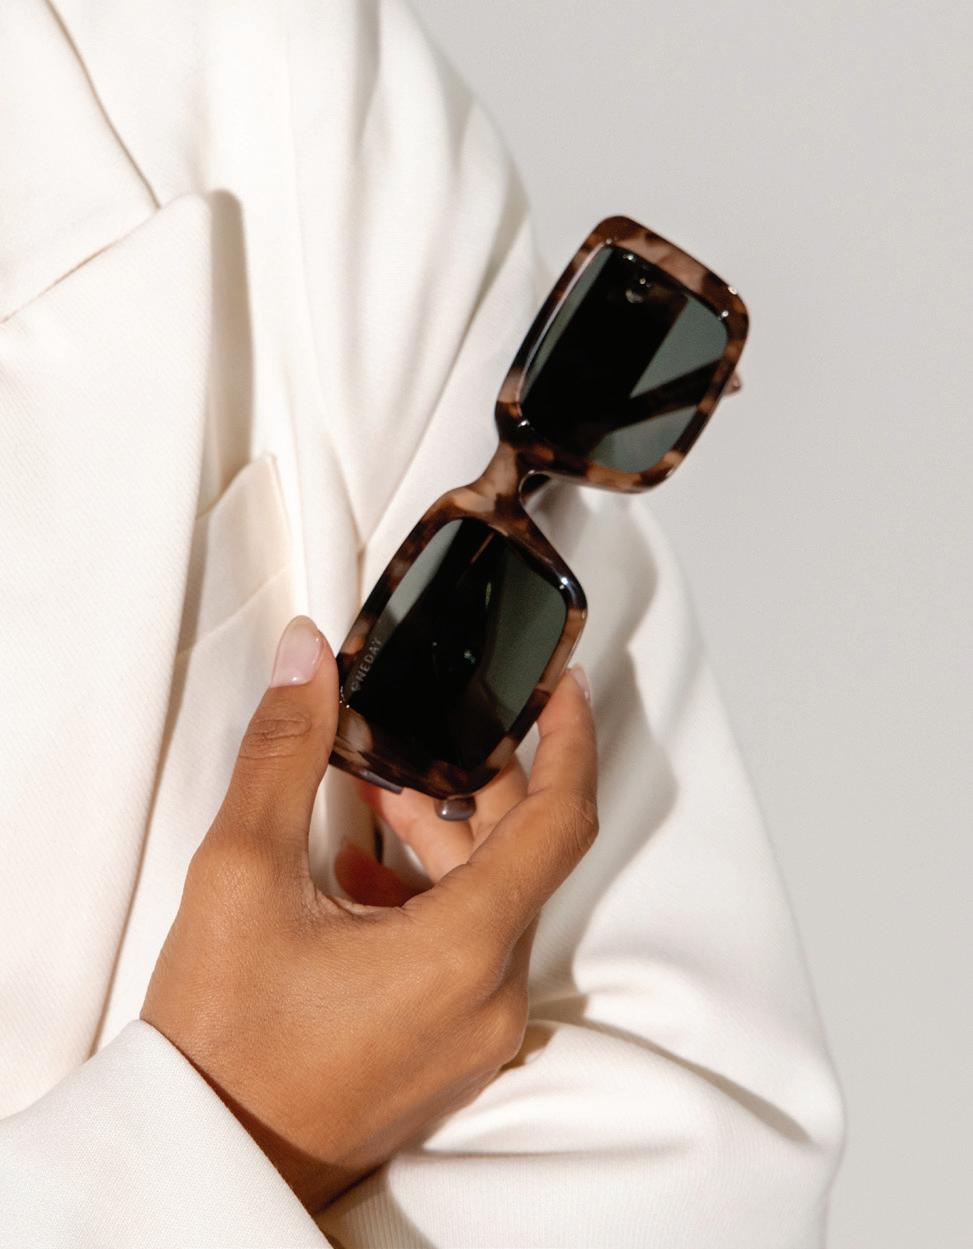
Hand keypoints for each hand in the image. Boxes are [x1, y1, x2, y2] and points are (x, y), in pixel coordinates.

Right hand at [141, 615, 597, 1212]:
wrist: (204, 1160)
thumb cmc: (220, 1045)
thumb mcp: (240, 875)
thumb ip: (281, 752)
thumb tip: (308, 661)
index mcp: (462, 953)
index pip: (560, 822)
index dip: (572, 740)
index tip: (566, 689)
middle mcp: (489, 999)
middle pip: (518, 857)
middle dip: (473, 783)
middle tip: (418, 734)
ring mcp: (474, 1034)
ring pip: (489, 902)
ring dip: (442, 840)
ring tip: (374, 795)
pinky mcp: (449, 1052)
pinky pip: (467, 952)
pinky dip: (429, 898)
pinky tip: (360, 877)